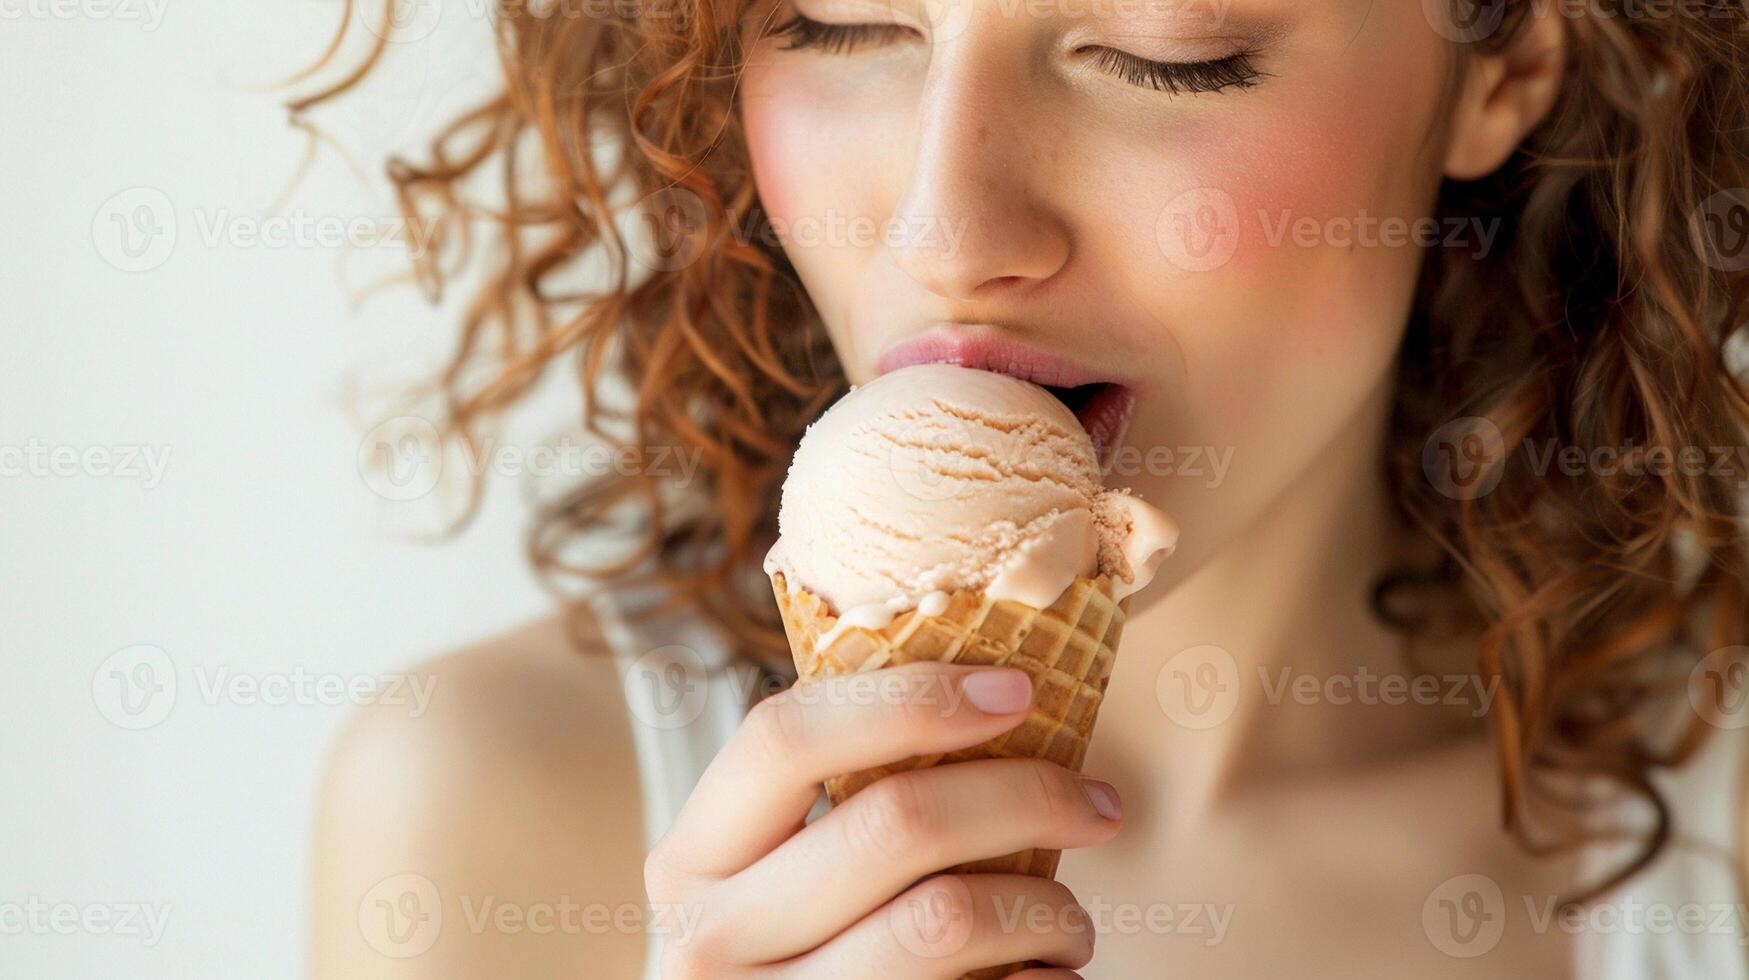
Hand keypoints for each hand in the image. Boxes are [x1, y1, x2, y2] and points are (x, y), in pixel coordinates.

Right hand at [642, 662, 1122, 977]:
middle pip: (893, 823)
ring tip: (1067, 917)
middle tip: (1098, 803)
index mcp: (690, 860)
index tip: (1017, 690)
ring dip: (1046, 907)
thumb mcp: (773, 876)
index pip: (784, 738)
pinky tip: (1038, 976)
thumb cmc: (795, 954)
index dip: (909, 700)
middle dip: (1026, 796)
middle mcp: (709, 939)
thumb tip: (1002, 697)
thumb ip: (837, 802)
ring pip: (947, 918)